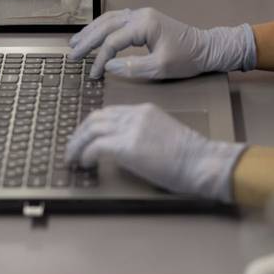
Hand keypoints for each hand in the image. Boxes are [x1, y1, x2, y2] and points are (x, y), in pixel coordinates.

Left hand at [66, 103, 245, 201]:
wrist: (203, 162)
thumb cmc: (191, 156)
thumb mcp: (164, 136)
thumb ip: (143, 135)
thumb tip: (124, 149)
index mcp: (145, 110)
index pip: (110, 112)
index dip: (92, 125)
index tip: (84, 137)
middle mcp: (135, 115)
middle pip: (96, 118)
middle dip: (79, 133)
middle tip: (71, 148)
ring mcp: (131, 129)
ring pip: (91, 130)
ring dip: (77, 144)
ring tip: (72, 157)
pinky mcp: (128, 146)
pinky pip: (96, 147)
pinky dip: (85, 154)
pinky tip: (85, 163)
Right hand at [68, 8, 256, 79]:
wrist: (207, 49)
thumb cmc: (188, 58)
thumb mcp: (161, 68)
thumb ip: (133, 67)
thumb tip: (108, 66)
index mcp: (144, 24)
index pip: (113, 41)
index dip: (100, 59)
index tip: (93, 74)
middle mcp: (140, 15)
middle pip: (106, 25)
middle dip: (88, 40)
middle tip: (72, 54)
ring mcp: (142, 15)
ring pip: (109, 20)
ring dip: (92, 31)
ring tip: (76, 42)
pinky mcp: (144, 20)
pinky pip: (117, 21)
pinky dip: (103, 28)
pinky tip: (94, 35)